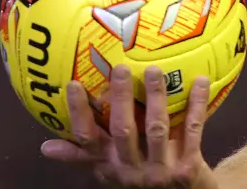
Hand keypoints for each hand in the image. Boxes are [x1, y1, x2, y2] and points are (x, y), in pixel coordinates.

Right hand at [40, 64, 217, 188]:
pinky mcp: (188, 166)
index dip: (79, 113)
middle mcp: (132, 169)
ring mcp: (161, 169)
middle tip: (120, 69)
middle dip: (120, 99)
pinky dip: (196, 105)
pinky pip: (192, 130)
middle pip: (123, 131)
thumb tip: (46, 146)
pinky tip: (199, 81)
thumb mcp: (111, 171)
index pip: (88, 140)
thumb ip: (84, 157)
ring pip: (156, 129)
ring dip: (156, 98)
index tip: (73, 84)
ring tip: (154, 70)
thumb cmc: (142, 178)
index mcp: (111, 165)